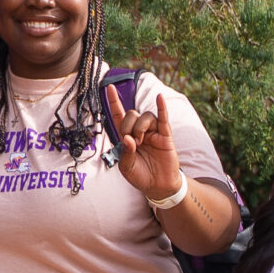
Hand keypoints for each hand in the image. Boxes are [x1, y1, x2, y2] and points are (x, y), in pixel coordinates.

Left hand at [106, 81, 183, 202]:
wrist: (158, 185)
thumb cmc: (141, 176)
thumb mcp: (127, 168)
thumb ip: (125, 153)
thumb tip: (127, 138)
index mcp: (126, 137)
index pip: (118, 115)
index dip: (114, 101)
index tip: (108, 87)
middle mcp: (139, 131)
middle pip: (132, 114)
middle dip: (128, 125)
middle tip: (132, 142)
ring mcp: (153, 132)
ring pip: (146, 116)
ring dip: (141, 127)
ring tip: (142, 142)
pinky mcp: (165, 135)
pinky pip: (163, 118)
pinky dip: (162, 107)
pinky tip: (159, 98)